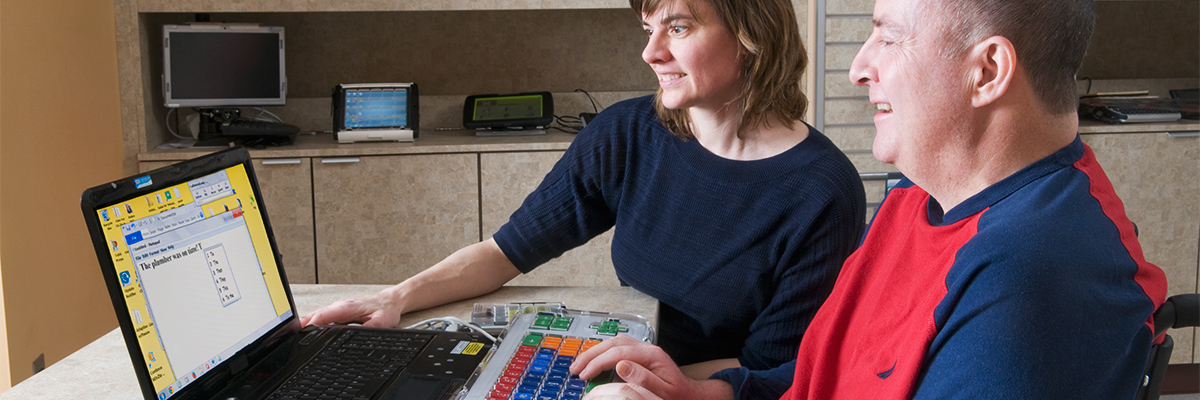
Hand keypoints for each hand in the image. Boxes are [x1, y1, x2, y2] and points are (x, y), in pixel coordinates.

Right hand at [299, 288, 402, 327]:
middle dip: (302, 325)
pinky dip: (312, 322)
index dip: (311, 324)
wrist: (390, 301)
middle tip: (290, 337)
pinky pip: (322, 316)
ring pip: (316, 315)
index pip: (323, 315)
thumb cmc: (385, 309)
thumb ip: (370, 328)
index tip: (301, 332)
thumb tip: (358, 334)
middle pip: (315, 315)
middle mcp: (340, 306)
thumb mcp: (383, 321)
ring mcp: (338, 308)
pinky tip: (306, 330)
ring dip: (305, 324)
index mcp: (347, 307)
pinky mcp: (338, 311)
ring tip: (293, 335)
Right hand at [571, 335, 732, 399]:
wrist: (690, 395)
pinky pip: (619, 347)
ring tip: (580, 364)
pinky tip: (596, 359)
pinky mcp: (642, 354)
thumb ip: (643, 378)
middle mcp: (647, 348)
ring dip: (596, 351)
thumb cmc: (678, 395)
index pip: (618, 353)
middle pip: (613, 343)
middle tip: (575, 368)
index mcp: (651, 355)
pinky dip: (604, 351)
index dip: (598, 363)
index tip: (584, 375)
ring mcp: (644, 349)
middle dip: (591, 354)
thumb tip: (621, 366)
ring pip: (614, 342)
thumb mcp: (662, 392)